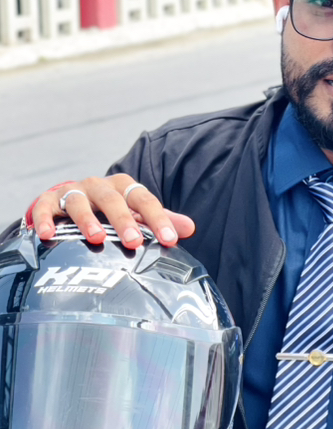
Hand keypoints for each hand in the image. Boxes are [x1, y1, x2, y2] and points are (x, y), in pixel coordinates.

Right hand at [30, 174, 194, 248]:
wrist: (72, 200)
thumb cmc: (110, 211)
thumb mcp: (136, 213)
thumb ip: (161, 220)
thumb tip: (190, 228)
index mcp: (124, 187)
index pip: (144, 200)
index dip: (158, 219)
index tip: (170, 240)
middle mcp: (99, 186)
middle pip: (112, 200)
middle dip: (124, 221)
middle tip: (134, 242)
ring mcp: (73, 191)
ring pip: (80, 202)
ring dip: (87, 220)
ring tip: (97, 238)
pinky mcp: (49, 200)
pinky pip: (45, 207)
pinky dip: (46, 219)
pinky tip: (48, 234)